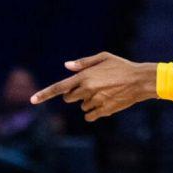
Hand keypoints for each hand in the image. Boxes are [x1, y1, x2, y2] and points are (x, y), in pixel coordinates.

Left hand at [31, 52, 157, 121]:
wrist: (140, 80)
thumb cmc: (122, 66)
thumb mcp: (103, 57)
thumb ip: (83, 63)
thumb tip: (67, 66)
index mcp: (84, 77)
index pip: (59, 87)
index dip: (44, 94)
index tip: (32, 100)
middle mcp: (87, 90)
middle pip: (69, 98)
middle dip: (74, 94)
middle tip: (88, 86)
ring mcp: (95, 102)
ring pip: (82, 106)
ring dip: (87, 101)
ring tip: (103, 91)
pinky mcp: (104, 111)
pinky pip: (90, 115)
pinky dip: (94, 111)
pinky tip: (105, 101)